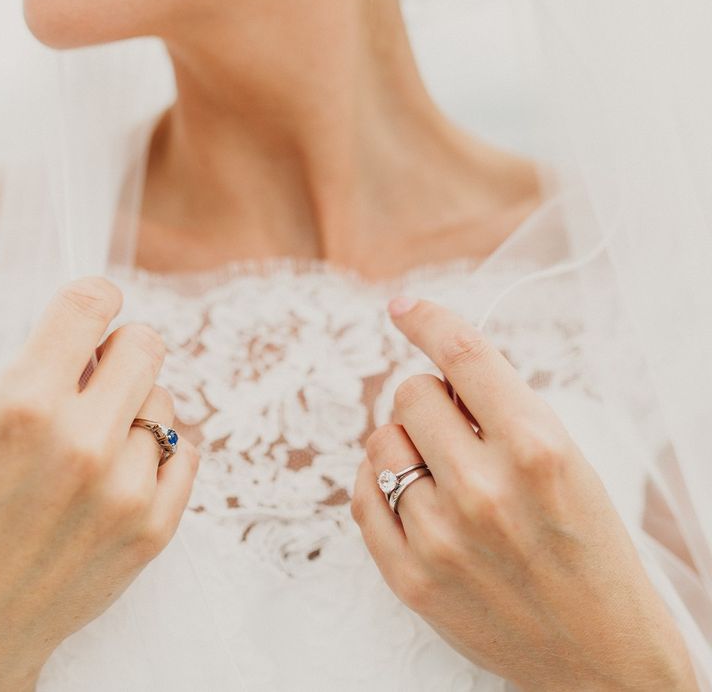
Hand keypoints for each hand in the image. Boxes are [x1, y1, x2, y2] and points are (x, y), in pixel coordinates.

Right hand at [0, 278, 198, 691]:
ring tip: (97, 445)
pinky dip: (161, 455)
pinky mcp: (155, 529)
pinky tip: (125, 471)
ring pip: (166, 405)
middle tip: (102, 374)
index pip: (89, 305)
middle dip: (123, 351)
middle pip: (145, 346)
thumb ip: (34, 377)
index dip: (96, 298)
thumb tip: (93, 340)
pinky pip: (187, 454)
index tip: (100, 305)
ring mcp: (126, 491)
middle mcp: (82, 444)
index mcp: (22, 408)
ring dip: (135, 412)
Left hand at [352, 297, 697, 691]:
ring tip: (436, 468)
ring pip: (380, 441)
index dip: (428, 320)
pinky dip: (379, 484)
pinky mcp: (410, 577)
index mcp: (539, 448)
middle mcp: (485, 488)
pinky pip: (362, 496)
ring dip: (403, 442)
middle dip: (429, 399)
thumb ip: (505, 412)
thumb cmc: (590, 548)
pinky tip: (411, 496)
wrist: (601, 656)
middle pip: (411, 393)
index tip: (404, 307)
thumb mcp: (571, 462)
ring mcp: (441, 536)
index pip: (465, 355)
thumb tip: (440, 370)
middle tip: (455, 429)